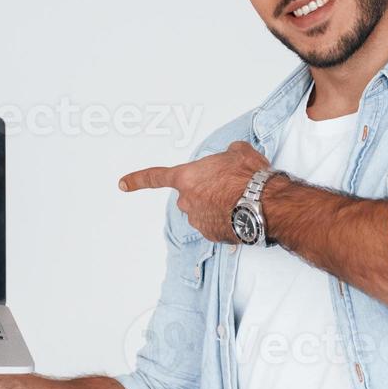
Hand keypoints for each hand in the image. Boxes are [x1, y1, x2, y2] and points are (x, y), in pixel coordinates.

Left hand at [119, 141, 269, 242]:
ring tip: (240, 199)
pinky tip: (242, 213)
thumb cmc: (249, 177)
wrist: (264, 204)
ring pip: (204, 212)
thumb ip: (226, 153)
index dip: (138, 179)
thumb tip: (230, 156)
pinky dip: (226, 220)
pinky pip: (216, 226)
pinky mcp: (213, 236)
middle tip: (227, 186)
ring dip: (216, 207)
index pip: (156, 177)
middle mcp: (188, 201)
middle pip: (190, 196)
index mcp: (187, 177)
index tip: (123, 183)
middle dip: (204, 192)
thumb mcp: (238, 152)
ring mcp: (199, 221)